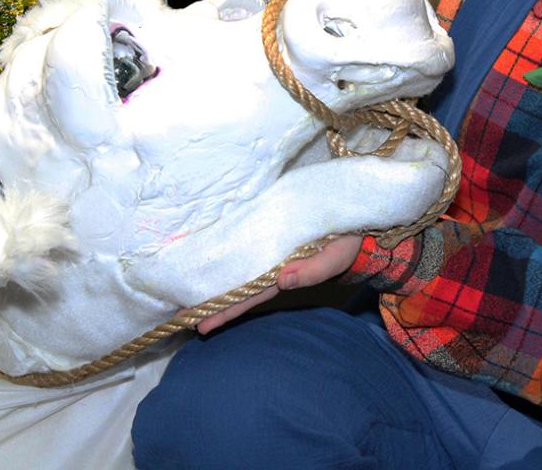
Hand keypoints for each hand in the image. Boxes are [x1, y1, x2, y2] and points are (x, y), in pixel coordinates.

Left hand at [194, 234, 362, 334]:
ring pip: (240, 270)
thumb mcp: (336, 257)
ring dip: (218, 281)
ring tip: (189, 294)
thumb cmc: (349, 242)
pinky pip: (248, 247)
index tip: (201, 323)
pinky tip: (215, 259)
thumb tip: (283, 280)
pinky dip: (231, 256)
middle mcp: (274, 267)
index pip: (250, 295)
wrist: (359, 219)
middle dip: (213, 302)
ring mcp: (273, 251)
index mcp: (285, 273)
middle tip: (181, 318)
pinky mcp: (272, 231)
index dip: (227, 309)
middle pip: (239, 288)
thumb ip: (313, 271)